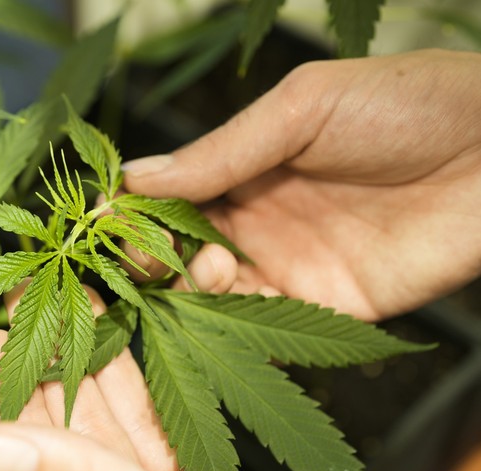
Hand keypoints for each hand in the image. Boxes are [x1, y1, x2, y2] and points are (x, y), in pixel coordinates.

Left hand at [0, 285, 243, 470]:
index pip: (25, 444)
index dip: (6, 390)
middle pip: (63, 420)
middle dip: (50, 358)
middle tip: (36, 303)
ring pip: (111, 417)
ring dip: (95, 361)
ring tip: (81, 307)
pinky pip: (157, 429)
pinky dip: (143, 388)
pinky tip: (130, 349)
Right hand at [122, 49, 480, 320]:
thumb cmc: (408, 106)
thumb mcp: (303, 109)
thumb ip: (223, 150)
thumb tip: (134, 176)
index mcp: (248, 165)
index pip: (173, 193)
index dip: (135, 208)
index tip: (101, 219)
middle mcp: (260, 218)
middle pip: (181, 247)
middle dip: (151, 254)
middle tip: (139, 256)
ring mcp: (289, 265)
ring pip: (212, 290)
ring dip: (190, 286)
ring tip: (202, 265)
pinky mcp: (326, 307)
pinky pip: (264, 326)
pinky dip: (231, 322)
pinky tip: (220, 301)